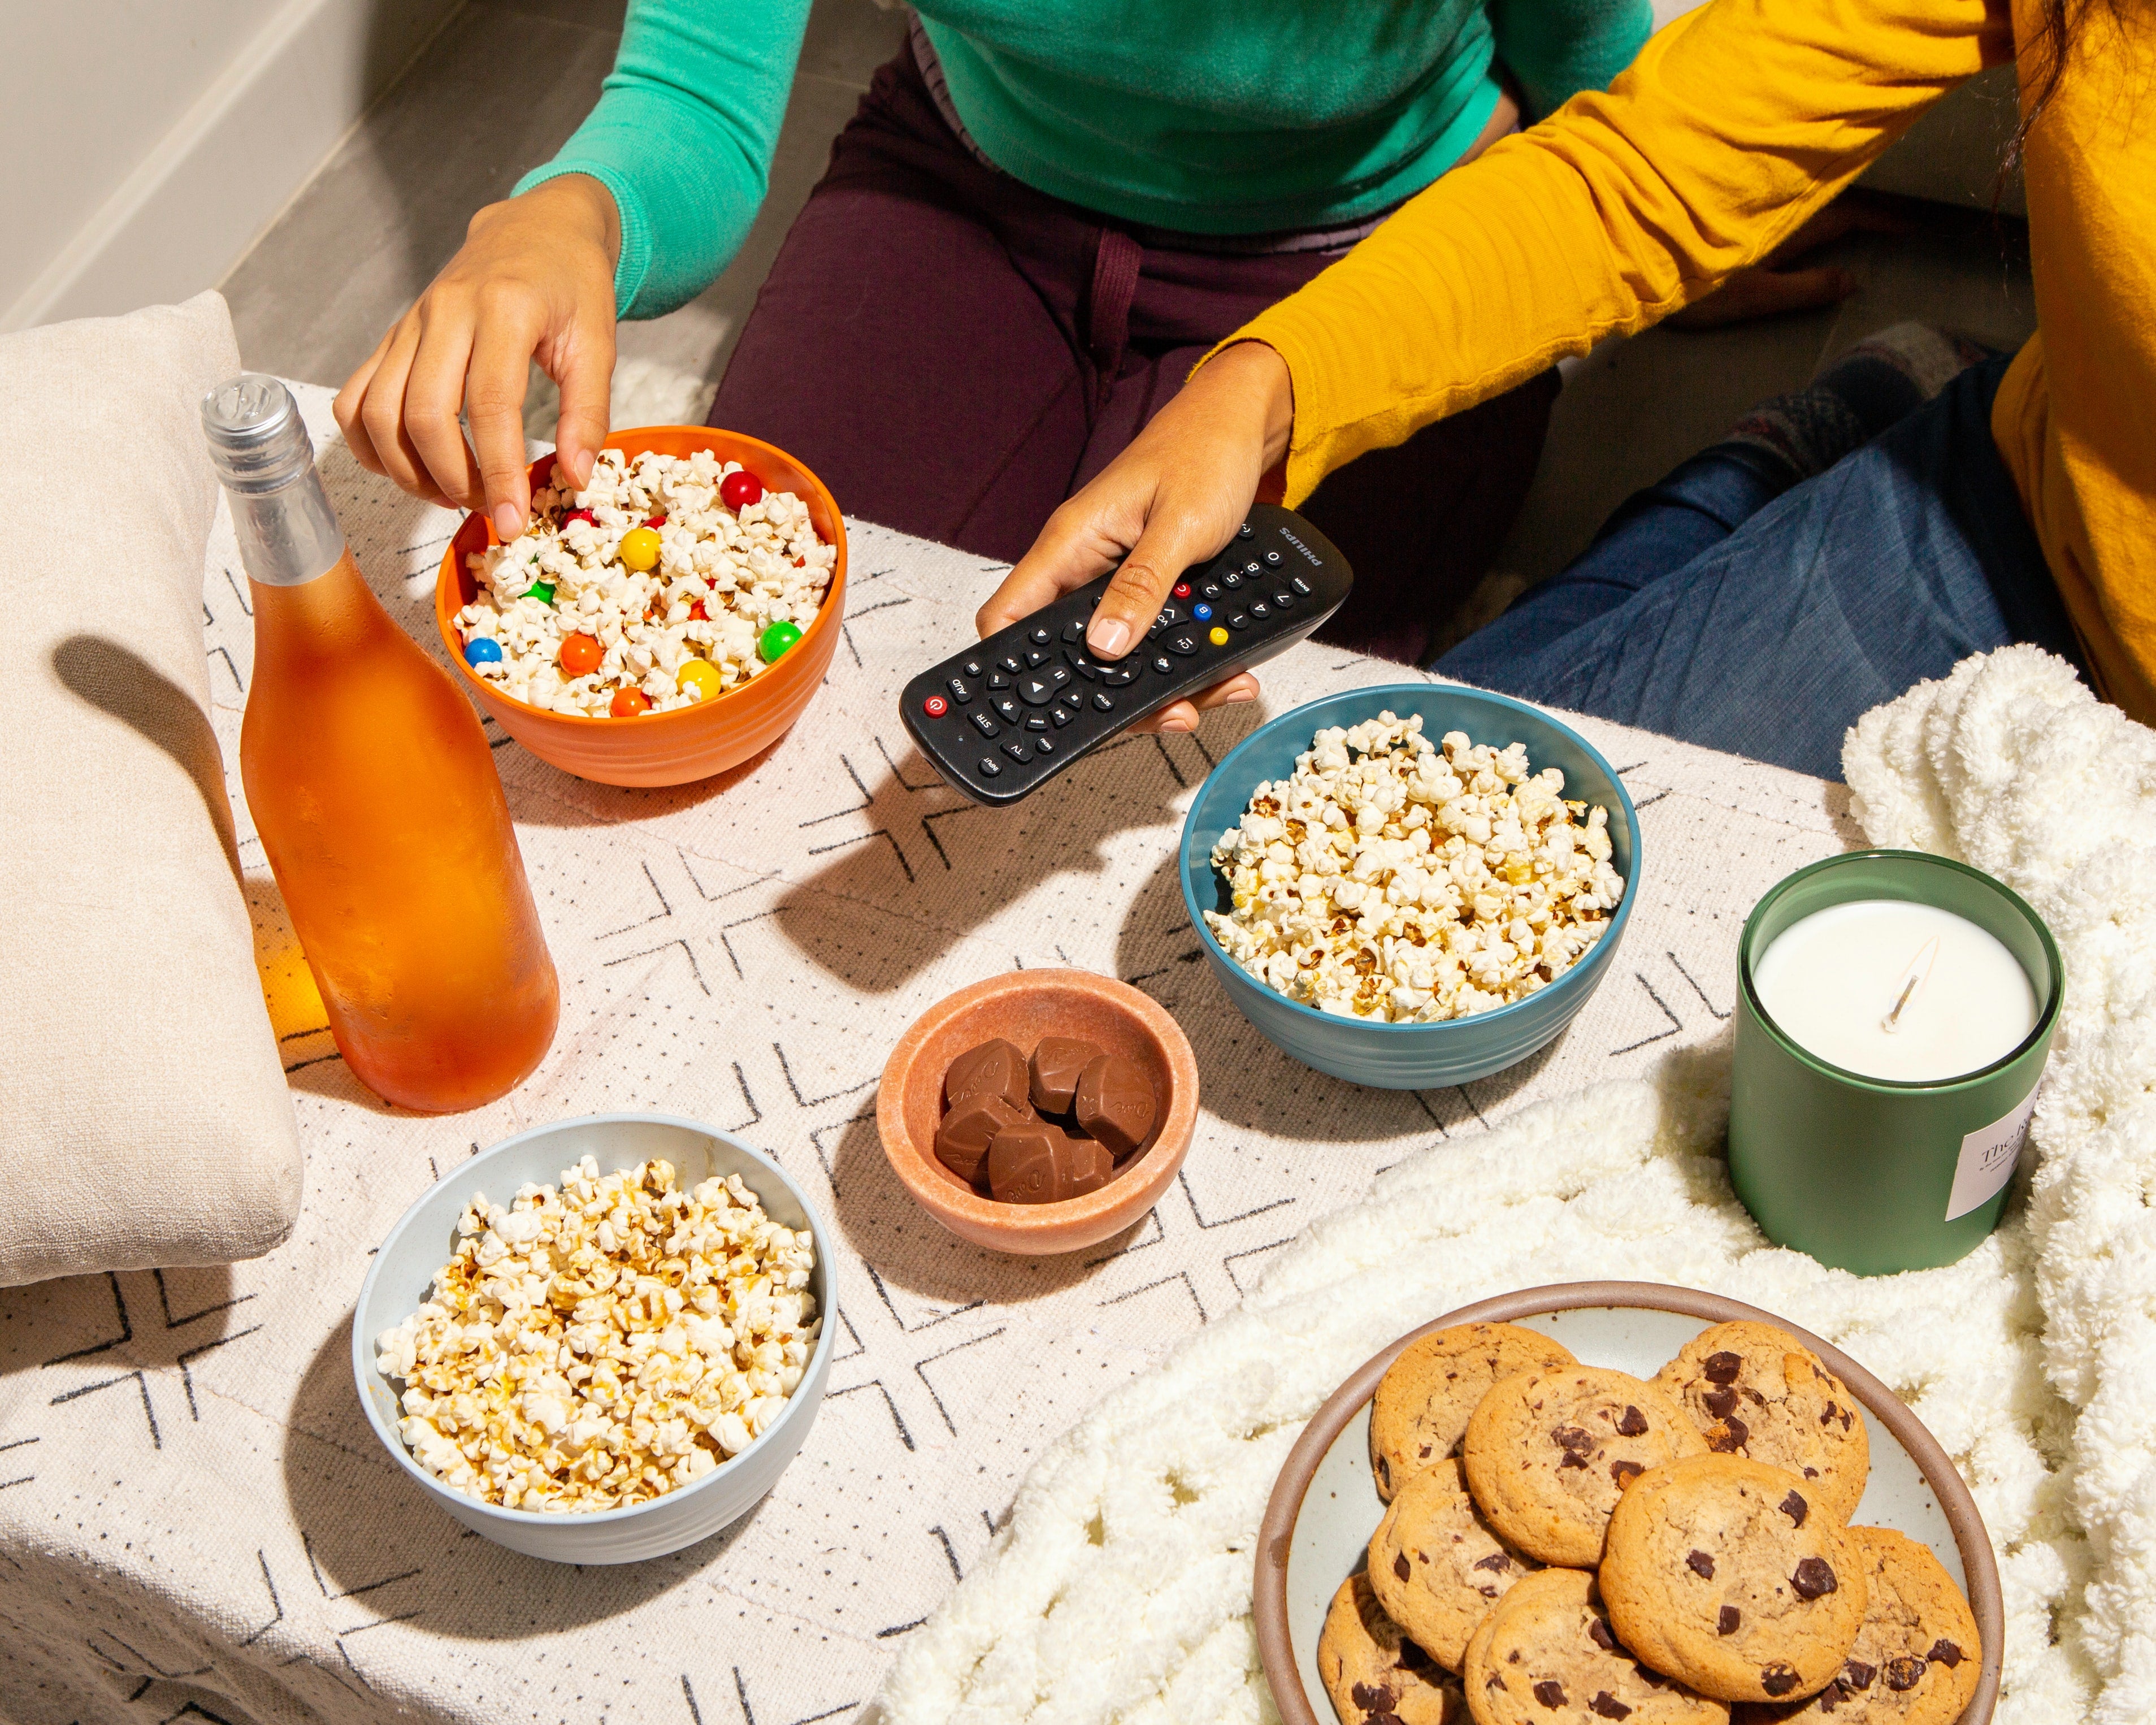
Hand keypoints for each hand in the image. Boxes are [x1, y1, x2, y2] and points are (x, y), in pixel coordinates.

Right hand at [334, 175, 620, 538]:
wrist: (536, 229)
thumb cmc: (571, 285)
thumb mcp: (598, 343)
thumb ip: (589, 412)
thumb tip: (576, 477)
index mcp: (505, 309)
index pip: (489, 405)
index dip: (498, 472)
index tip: (512, 520)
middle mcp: (447, 312)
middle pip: (422, 413)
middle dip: (451, 478)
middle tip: (486, 508)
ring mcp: (411, 324)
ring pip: (378, 410)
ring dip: (407, 469)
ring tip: (451, 494)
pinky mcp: (392, 336)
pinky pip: (355, 396)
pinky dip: (370, 444)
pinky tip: (409, 468)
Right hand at [978, 341, 1294, 733]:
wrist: (1244, 423)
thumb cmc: (1205, 451)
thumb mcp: (1180, 523)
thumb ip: (1142, 585)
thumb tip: (1106, 645)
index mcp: (1071, 543)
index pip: (1011, 616)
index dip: (1013, 667)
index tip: (1045, 708)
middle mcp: (1087, 567)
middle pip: (1076, 653)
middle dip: (1122, 692)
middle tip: (1171, 712)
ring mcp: (1119, 581)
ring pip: (1124, 654)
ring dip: (1168, 681)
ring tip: (1217, 690)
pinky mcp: (1151, 589)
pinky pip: (1158, 638)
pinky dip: (1191, 659)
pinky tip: (1228, 671)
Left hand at [1665, 189, 1914, 329]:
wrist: (1628, 249)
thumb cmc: (1689, 282)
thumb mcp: (1752, 297)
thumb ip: (1804, 289)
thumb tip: (1855, 280)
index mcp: (1790, 226)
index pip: (1851, 218)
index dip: (1884, 220)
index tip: (1914, 225)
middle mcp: (1777, 204)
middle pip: (1835, 198)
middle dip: (1869, 202)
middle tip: (1901, 210)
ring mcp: (1754, 198)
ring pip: (1811, 191)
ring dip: (1841, 196)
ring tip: (1869, 205)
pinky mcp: (1731, 199)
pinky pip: (1785, 190)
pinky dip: (1810, 194)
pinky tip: (1813, 201)